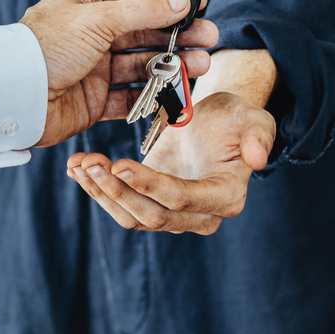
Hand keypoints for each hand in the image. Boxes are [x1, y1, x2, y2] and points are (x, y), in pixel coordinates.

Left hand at [21, 0, 217, 145]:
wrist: (15, 96)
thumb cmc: (45, 47)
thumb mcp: (97, 19)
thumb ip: (142, 11)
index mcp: (84, 3)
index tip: (197, 0)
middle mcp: (90, 34)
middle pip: (143, 31)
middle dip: (177, 35)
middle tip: (209, 37)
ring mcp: (93, 68)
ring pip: (141, 64)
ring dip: (172, 64)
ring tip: (202, 65)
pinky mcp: (94, 100)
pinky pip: (131, 97)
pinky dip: (154, 95)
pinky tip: (178, 92)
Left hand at [66, 88, 276, 234]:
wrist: (216, 120)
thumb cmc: (236, 118)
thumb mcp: (253, 118)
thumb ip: (259, 136)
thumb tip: (259, 160)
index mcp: (225, 196)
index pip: (182, 199)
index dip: (150, 185)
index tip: (120, 163)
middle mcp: (199, 214)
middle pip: (151, 215)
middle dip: (116, 191)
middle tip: (89, 163)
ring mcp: (171, 212)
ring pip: (131, 215)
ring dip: (100, 192)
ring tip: (78, 164)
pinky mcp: (149, 201)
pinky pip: (121, 203)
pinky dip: (96, 188)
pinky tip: (75, 167)